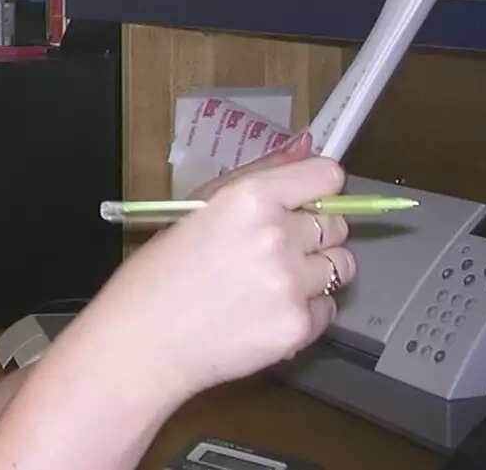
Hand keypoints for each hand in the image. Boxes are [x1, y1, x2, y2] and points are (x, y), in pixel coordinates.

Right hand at [93, 152, 355, 398]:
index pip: (326, 176)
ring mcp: (291, 283)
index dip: (319, 188)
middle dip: (313, 235)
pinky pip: (327, 309)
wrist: (145, 340)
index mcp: (249, 198)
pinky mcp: (299, 325)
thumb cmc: (161, 272)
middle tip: (273, 251)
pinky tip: (265, 313)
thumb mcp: (199, 208)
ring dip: (316, 273)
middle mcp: (277, 235)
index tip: (306, 201)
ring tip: (272, 284)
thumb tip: (308, 146)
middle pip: (337, 225)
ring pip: (340, 267)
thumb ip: (259, 175)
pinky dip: (305, 312)